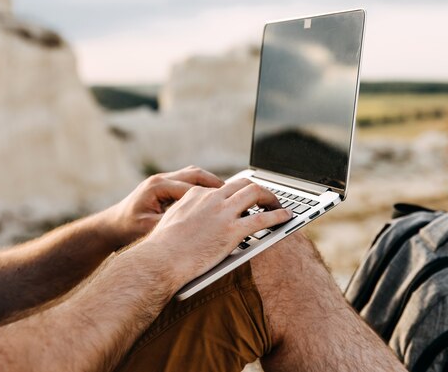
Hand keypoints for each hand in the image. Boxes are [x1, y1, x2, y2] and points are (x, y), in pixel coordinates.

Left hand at [100, 166, 224, 247]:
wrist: (110, 227)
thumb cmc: (128, 230)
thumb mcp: (150, 228)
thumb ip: (172, 223)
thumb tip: (197, 225)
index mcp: (158, 186)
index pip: (193, 187)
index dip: (213, 195)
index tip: (230, 202)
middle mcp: (161, 179)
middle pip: (197, 175)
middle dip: (217, 184)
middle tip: (236, 194)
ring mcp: (163, 180)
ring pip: (194, 175)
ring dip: (211, 184)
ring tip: (229, 195)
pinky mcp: (165, 186)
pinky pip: (189, 182)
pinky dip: (203, 188)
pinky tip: (214, 199)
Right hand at [145, 178, 292, 282]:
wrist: (160, 261)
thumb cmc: (163, 249)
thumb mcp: (172, 221)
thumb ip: (187, 214)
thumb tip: (196, 218)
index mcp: (196, 195)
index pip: (223, 187)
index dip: (237, 194)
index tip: (245, 200)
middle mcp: (212, 198)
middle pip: (242, 184)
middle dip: (258, 189)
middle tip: (266, 199)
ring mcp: (223, 213)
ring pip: (255, 193)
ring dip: (271, 197)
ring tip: (279, 205)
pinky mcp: (232, 230)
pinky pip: (262, 218)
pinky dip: (278, 215)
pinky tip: (287, 217)